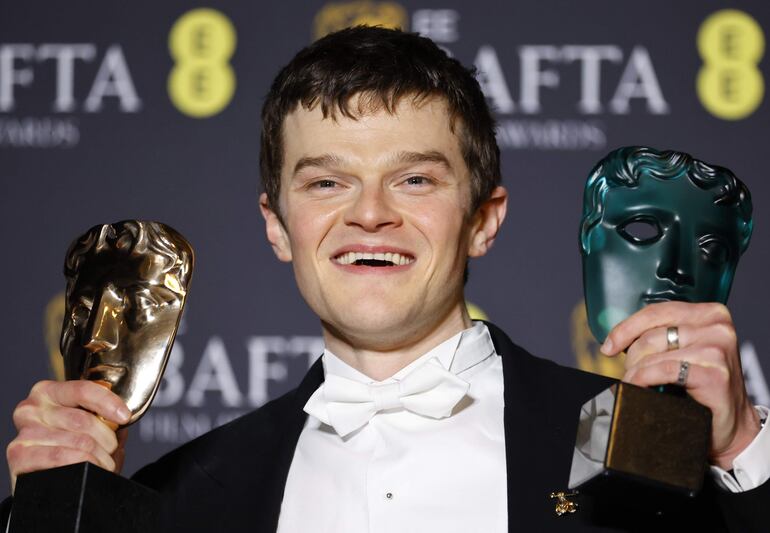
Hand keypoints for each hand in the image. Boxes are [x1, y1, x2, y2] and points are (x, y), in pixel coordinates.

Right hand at [6, 380, 130, 492]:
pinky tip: (89, 470)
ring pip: (79, 442)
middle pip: (84, 421)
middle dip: (107, 440)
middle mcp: (31, 409)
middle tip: (111, 451)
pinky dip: (84, 466)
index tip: (124, 417)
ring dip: (100, 458)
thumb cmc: (68, 449)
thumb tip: (122, 416)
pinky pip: (62, 457)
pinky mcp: (19, 456)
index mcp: (49, 393)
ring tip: (102, 464)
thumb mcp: (85, 427)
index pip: (83, 390)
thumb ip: (103, 418)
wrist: (45, 482)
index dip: (109, 403)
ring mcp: (24, 433)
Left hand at [601, 301, 760, 469]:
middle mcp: (717, 326)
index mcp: (709, 313)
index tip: (608, 345)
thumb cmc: (702, 385)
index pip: (656, 312)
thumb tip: (616, 338)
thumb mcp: (685, 350)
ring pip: (655, 353)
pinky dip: (644, 378)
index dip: (626, 328)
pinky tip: (638, 387)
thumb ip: (663, 335)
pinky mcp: (715, 373)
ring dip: (636, 371)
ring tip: (633, 384)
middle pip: (652, 334)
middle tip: (628, 374)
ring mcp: (718, 348)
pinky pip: (665, 370)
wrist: (732, 423)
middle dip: (632, 356)